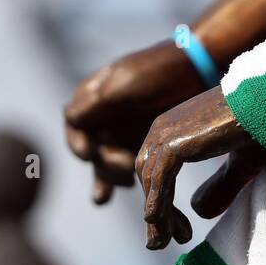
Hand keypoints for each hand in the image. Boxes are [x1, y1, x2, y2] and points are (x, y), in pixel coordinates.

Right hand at [64, 41, 204, 203]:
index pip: (75, 129)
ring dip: (114, 179)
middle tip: (125, 167)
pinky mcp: (143, 147)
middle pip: (94, 153)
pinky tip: (133, 193)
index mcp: (91, 101)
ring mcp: (123, 135)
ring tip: (130, 181)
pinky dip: (129, 183)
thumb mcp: (122, 83)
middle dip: (104, 165)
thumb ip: (94, 103)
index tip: (90, 154)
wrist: (196, 71)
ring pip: (109, 166)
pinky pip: (131, 170)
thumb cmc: (157, 72)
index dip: (79, 144)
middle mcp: (103, 120)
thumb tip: (69, 118)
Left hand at [136, 88, 265, 248]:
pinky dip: (157, 202)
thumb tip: (199, 212)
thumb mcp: (240, 165)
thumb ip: (221, 186)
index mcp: (174, 129)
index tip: (181, 230)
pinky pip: (159, 179)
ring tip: (166, 242)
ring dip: (158, 216)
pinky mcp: (175, 143)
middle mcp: (163, 129)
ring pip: (151, 183)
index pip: (156, 172)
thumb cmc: (261, 129)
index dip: (163, 203)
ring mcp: (166, 134)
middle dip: (158, 214)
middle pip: (148, 179)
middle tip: (165, 243)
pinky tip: (156, 223)